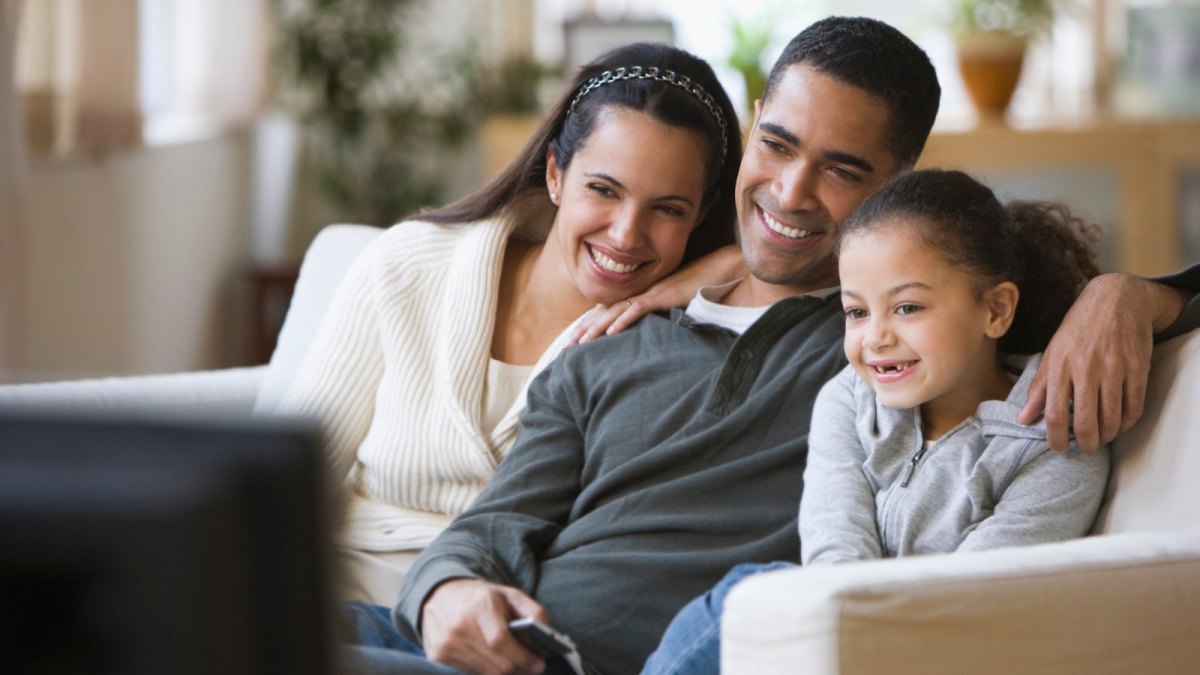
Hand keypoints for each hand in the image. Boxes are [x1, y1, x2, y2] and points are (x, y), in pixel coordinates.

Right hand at [420, 579, 548, 674]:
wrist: (439, 595)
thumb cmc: (479, 596)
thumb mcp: (508, 594)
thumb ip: (532, 610)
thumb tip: (547, 633)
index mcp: (479, 606)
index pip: (500, 641)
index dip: (522, 657)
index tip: (538, 664)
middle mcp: (459, 627)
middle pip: (495, 663)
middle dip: (519, 669)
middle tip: (532, 667)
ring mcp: (446, 644)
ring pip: (485, 673)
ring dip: (504, 672)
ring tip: (515, 663)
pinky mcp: (437, 656)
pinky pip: (471, 673)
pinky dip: (486, 670)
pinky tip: (493, 660)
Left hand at [569, 244, 745, 344]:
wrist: (724, 270)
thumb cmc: (705, 288)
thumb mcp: (679, 308)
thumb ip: (665, 320)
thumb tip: (655, 339)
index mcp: (644, 297)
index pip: (610, 312)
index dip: (590, 326)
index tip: (574, 341)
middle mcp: (643, 294)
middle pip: (605, 313)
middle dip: (583, 330)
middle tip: (565, 348)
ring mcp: (652, 294)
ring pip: (616, 312)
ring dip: (595, 328)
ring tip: (578, 344)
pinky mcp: (664, 295)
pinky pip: (639, 309)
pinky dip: (623, 321)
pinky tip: (610, 333)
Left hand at [1020, 273, 1186, 451]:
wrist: (1115, 299)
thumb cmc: (1078, 329)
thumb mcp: (1052, 353)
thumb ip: (1039, 388)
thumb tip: (1024, 418)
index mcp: (1061, 366)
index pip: (1055, 414)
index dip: (1054, 438)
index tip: (1057, 448)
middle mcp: (1087, 369)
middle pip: (1086, 422)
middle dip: (1084, 444)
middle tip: (1083, 448)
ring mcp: (1115, 369)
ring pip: (1112, 419)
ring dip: (1106, 436)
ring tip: (1100, 439)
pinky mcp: (1138, 368)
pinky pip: (1134, 407)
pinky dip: (1127, 423)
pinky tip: (1119, 425)